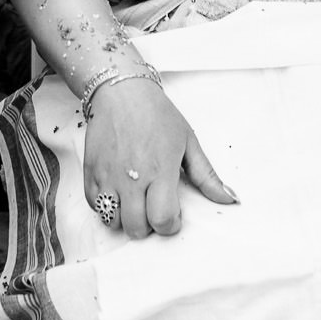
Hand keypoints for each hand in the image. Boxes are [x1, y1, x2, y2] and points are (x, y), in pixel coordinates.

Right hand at [82, 76, 237, 239]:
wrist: (122, 91)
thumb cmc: (156, 113)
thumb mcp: (188, 141)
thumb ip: (207, 176)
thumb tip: (229, 199)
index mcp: (161, 171)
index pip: (163, 220)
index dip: (170, 225)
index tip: (172, 214)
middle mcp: (132, 178)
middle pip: (137, 228)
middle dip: (148, 225)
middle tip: (153, 207)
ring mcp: (108, 175)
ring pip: (113, 221)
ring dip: (125, 218)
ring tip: (134, 201)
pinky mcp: (91, 170)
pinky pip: (94, 205)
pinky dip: (105, 206)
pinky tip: (118, 192)